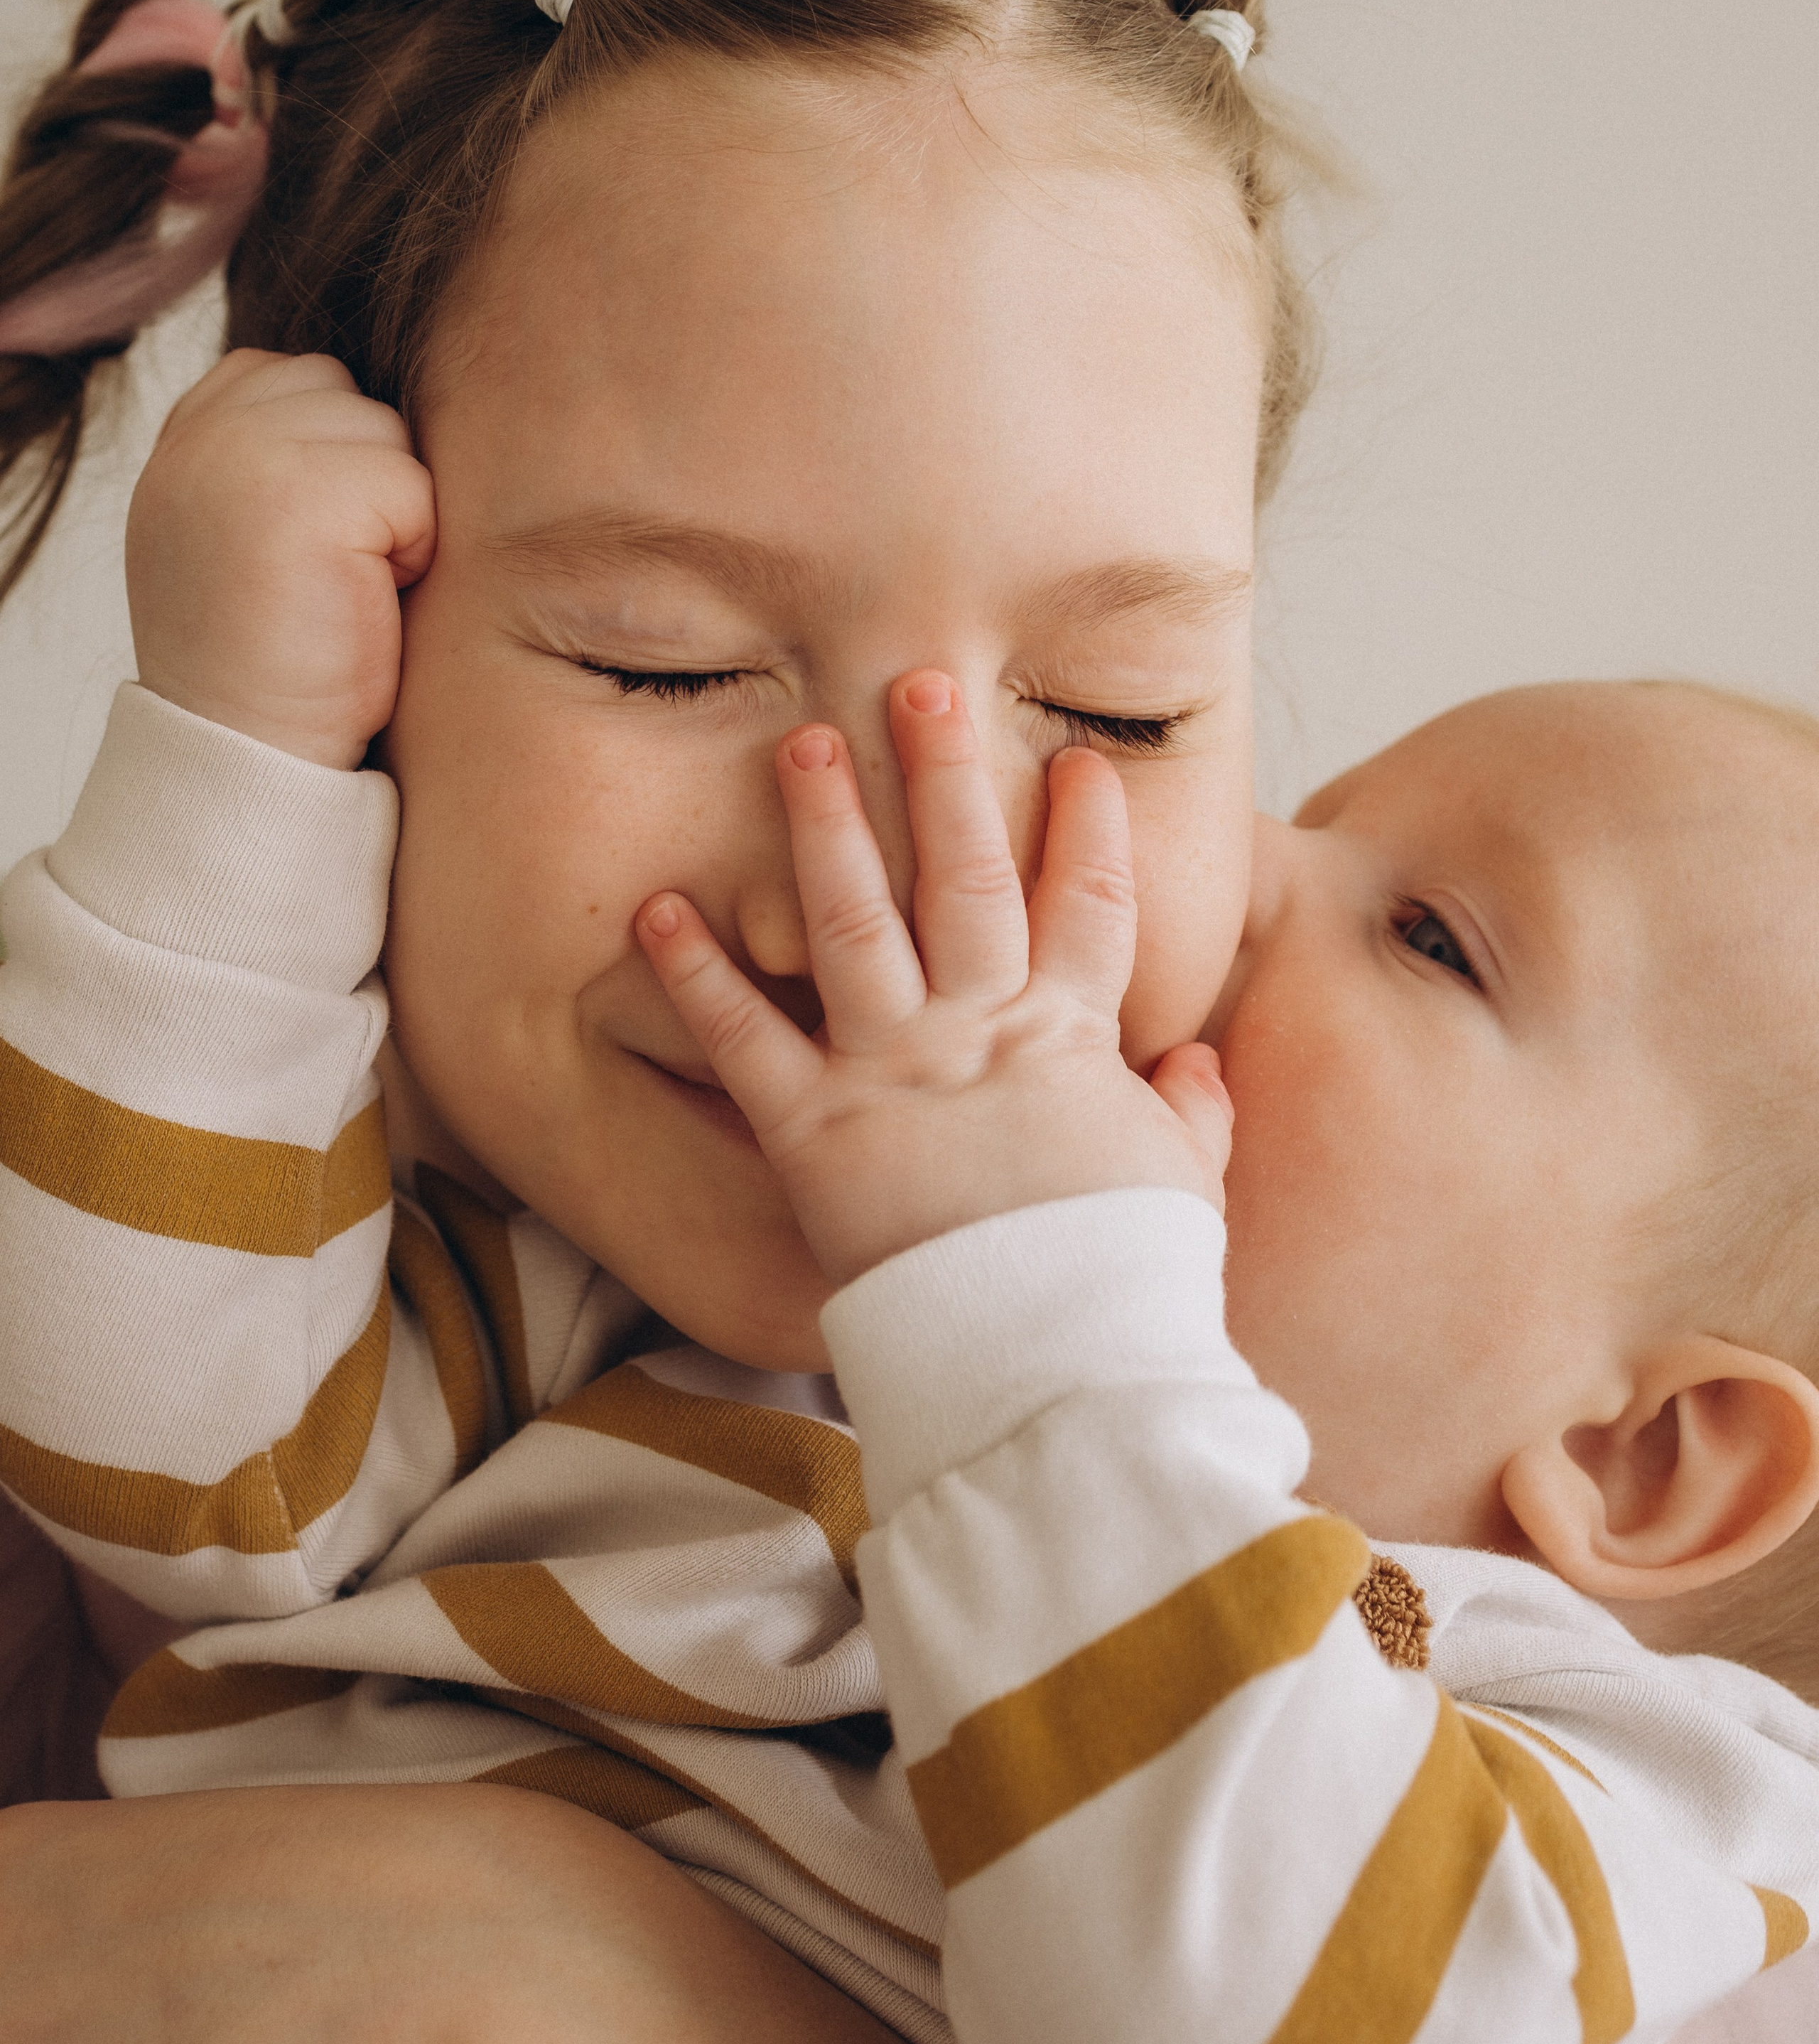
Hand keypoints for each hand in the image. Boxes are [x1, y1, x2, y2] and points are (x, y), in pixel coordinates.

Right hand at [125, 350, 436, 768]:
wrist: (250, 754)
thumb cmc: (274, 664)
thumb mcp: (247, 533)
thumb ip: (278, 453)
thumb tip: (365, 409)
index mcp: (186, 436)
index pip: (301, 378)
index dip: (338, 463)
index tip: (310, 548)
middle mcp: (202, 432)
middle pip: (349, 397)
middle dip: (368, 484)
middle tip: (330, 577)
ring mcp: (243, 453)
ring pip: (386, 434)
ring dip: (394, 517)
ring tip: (342, 589)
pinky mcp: (301, 492)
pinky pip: (413, 486)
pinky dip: (412, 551)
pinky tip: (361, 603)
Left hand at [634, 671, 1231, 1288]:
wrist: (1051, 1359)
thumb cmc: (1120, 1283)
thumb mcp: (1181, 1189)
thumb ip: (1190, 1117)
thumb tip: (1199, 1063)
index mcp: (1071, 1043)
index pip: (1087, 908)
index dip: (1083, 831)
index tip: (1074, 760)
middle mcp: (978, 1034)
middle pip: (963, 879)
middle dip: (944, 778)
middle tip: (917, 684)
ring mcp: (893, 1074)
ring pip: (854, 924)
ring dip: (824, 830)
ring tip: (801, 746)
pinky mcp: (814, 1131)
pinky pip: (744, 1041)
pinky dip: (698, 975)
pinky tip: (659, 910)